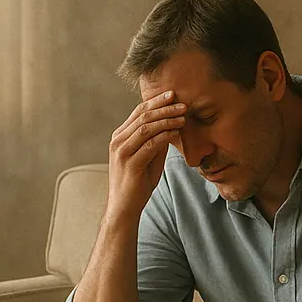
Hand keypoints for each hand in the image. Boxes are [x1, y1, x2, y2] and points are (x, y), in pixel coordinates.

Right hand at [105, 91, 186, 224]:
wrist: (125, 207)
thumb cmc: (138, 182)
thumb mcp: (148, 157)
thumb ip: (156, 141)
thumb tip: (171, 126)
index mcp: (120, 136)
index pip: (138, 112)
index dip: (156, 102)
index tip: (173, 95)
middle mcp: (118, 140)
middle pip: (143, 116)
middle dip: (164, 107)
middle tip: (182, 103)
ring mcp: (122, 151)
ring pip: (146, 127)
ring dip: (167, 119)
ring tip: (183, 116)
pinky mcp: (130, 163)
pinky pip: (150, 144)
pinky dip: (164, 135)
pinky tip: (176, 132)